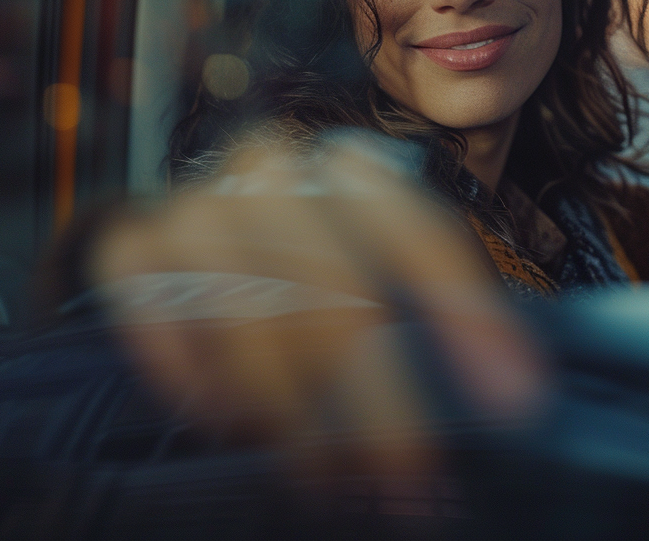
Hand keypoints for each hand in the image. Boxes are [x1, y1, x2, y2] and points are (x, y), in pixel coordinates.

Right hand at [88, 131, 547, 477]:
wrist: (208, 222)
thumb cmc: (317, 254)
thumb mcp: (382, 262)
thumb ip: (439, 309)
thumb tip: (516, 393)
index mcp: (350, 170)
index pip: (416, 230)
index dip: (466, 313)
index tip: (509, 398)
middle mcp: (276, 171)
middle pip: (334, 280)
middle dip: (378, 395)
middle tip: (406, 477)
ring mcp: (198, 201)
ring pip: (243, 300)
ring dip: (285, 401)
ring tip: (323, 473)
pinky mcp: (133, 240)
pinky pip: (147, 298)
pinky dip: (183, 361)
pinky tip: (219, 413)